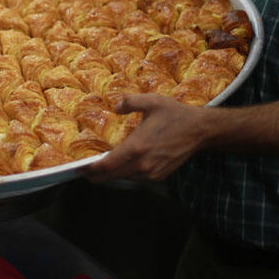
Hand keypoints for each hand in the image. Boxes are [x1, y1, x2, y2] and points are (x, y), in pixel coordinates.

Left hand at [81, 94, 207, 182]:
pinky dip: (126, 173)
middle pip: (112, 176)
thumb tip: (116, 107)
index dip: (91, 169)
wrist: (199, 130)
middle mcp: (142, 164)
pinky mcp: (159, 176)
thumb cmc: (174, 114)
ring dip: (112, 174)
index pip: (107, 165)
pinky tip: (121, 165)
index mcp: (137, 146)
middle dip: (96, 175)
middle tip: (84, 171)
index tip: (79, 168)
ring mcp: (151, 173)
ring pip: (124, 178)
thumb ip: (129, 102)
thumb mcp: (151, 101)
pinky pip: (136, 178)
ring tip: (100, 167)